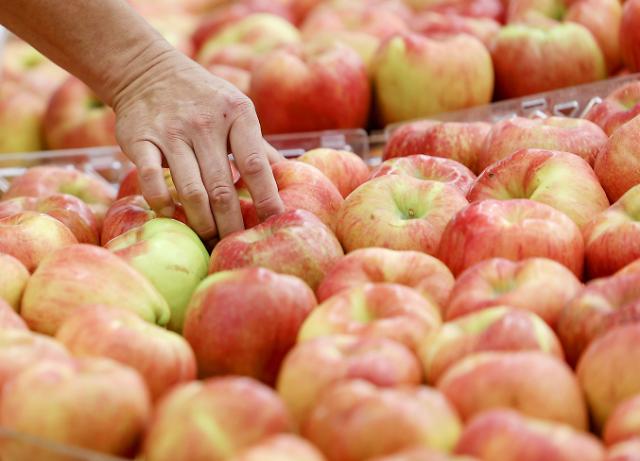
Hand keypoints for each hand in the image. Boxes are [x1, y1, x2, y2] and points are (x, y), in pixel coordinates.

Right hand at [112, 49, 283, 239]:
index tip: (274, 223)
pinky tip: (171, 214)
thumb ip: (260, 146)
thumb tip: (290, 176)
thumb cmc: (203, 99)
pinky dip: (162, 203)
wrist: (147, 70)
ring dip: (201, 221)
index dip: (267, 198)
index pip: (256, 165)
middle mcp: (206, 122)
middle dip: (231, 223)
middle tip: (234, 243)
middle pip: (223, 187)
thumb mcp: (237, 111)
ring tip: (209, 238)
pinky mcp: (140, 138)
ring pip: (191, 190)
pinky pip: (151, 179)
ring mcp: (171, 131)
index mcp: (238, 114)